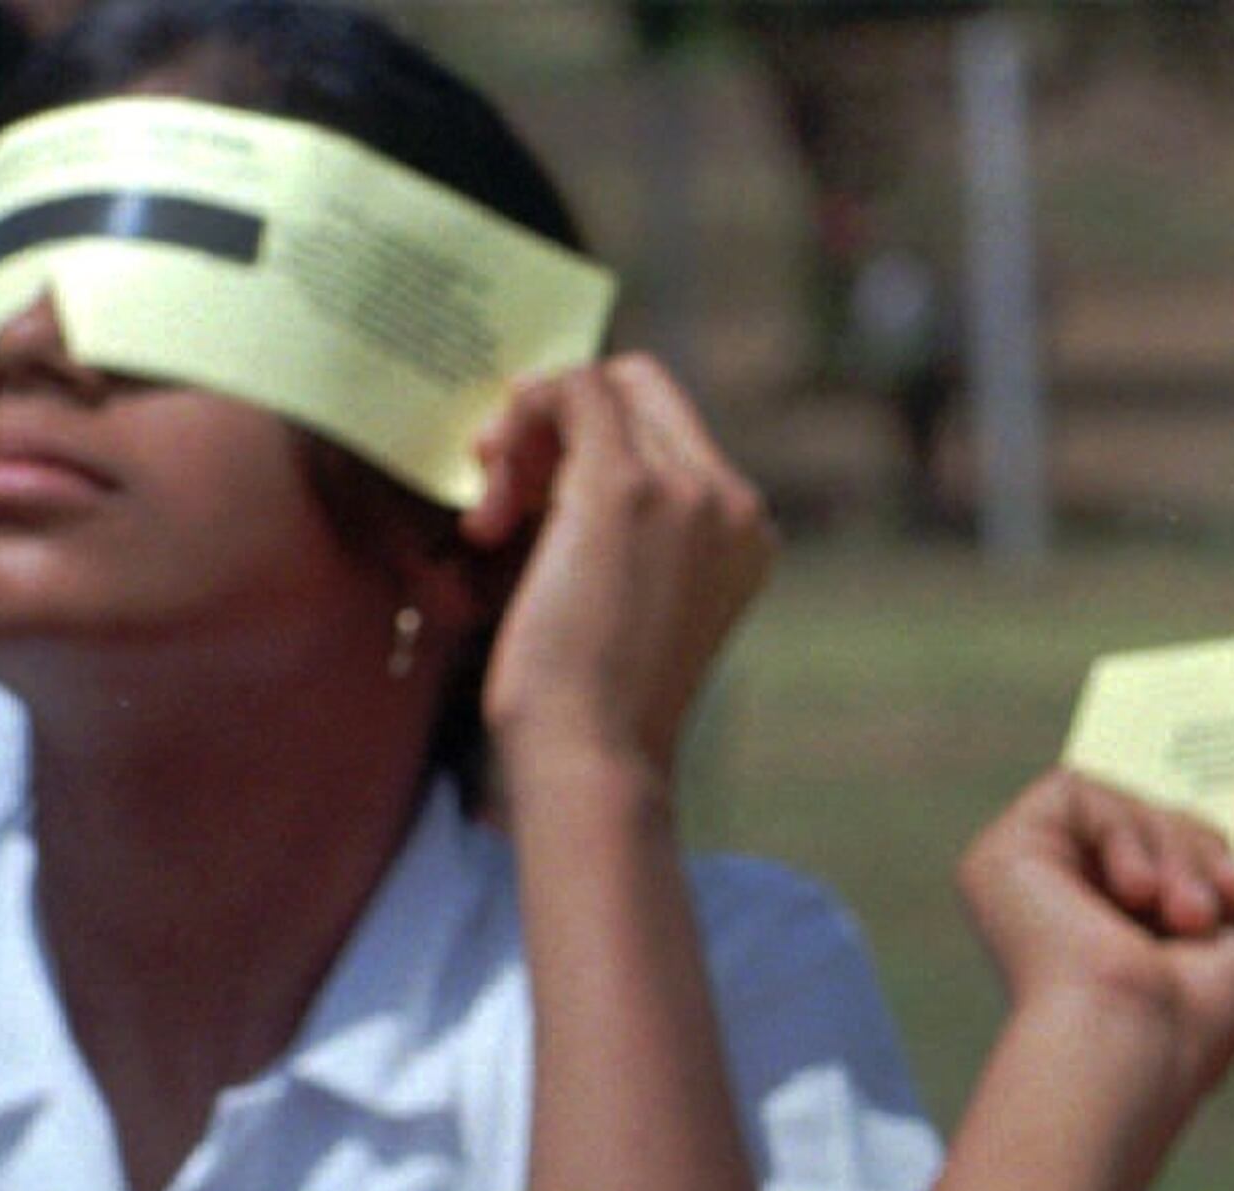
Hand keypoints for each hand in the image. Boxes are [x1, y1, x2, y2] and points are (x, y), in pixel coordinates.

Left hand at [467, 355, 773, 780]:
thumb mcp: (624, 599)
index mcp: (744, 534)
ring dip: (527, 434)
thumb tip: (550, 447)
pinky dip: (516, 421)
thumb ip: (617, 527)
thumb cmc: (590, 706)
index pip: (669, 428)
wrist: (592, 761)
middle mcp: (732, 502)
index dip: (588, 440)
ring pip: (600, 385)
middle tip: (502, 491)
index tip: (530, 497)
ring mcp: (688, 490)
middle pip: (639, 389)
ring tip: (490, 518)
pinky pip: (569, 389)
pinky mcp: (628, 487)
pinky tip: (489, 507)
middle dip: (558, 423)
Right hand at [957, 769, 1233, 1107]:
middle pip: (1144, 820)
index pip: (1160, 849)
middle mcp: (1058, 902)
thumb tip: (1219, 832)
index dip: (1207, 850)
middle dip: (1193, 850)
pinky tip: (1135, 892)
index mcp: (1106, 929)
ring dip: (1171, 848)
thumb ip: (1218, 878)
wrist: (1135, 1045)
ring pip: (1118, 807)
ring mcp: (1025, 878)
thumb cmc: (1192, 1017)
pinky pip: (1075, 791)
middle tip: (1205, 913)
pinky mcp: (1001, 854)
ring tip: (1185, 915)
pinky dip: (1123, 831)